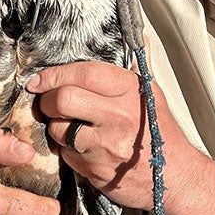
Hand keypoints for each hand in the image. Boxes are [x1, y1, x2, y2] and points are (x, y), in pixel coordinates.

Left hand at [26, 60, 196, 211]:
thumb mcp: (152, 94)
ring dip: (57, 129)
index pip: (84, 73)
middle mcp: (119, 115)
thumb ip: (138, 66)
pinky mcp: (97, 169)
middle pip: (63, 99)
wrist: (176, 177)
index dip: (54, 74)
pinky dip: (68, 152)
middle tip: (51, 105)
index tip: (39, 81)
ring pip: (59, 129)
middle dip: (48, 102)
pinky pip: (67, 155)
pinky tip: (83, 149)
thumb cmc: (159, 132)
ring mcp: (107, 144)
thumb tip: (141, 37)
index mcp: (130, 91)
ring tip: (71, 129)